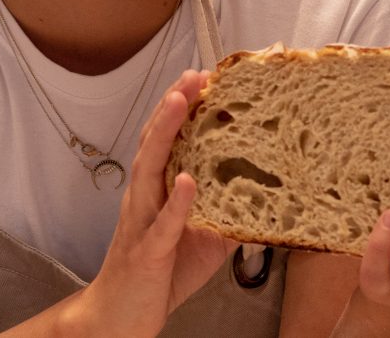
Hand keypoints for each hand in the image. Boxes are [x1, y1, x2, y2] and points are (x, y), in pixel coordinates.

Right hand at [73, 70, 236, 336]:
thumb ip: (228, 214)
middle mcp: (144, 198)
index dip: (181, 107)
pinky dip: (176, 202)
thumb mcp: (203, 240)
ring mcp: (142, 222)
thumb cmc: (159, 274)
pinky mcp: (147, 252)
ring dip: (166, 134)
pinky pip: (163, 225)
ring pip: (151, 169)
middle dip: (173, 106)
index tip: (201, 77)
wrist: (121, 317)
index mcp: (155, 191)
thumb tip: (268, 198)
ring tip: (183, 104)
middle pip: (155, 142)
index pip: (166, 140)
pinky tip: (188, 181)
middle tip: (193, 76)